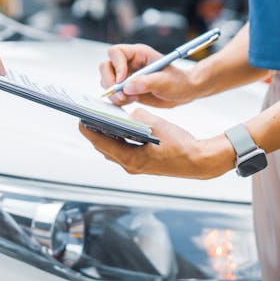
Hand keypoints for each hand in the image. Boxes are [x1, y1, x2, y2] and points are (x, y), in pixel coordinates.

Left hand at [78, 109, 235, 179]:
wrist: (198, 161)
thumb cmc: (181, 145)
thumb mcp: (158, 125)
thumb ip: (139, 116)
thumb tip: (129, 114)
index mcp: (131, 159)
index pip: (101, 143)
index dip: (89, 130)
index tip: (80, 119)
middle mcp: (131, 166)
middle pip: (104, 148)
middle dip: (96, 132)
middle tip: (89, 117)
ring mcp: (136, 166)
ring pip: (114, 150)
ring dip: (107, 136)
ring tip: (101, 120)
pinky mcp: (143, 164)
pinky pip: (124, 150)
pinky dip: (119, 139)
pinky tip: (121, 127)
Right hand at [100, 44, 197, 107]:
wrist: (183, 92)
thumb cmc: (178, 82)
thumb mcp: (166, 82)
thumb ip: (148, 82)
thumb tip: (127, 87)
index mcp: (138, 53)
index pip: (116, 52)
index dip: (116, 65)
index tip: (122, 81)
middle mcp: (129, 63)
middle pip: (106, 66)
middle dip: (110, 82)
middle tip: (121, 95)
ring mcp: (126, 76)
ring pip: (106, 81)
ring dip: (114, 93)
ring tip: (131, 99)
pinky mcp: (126, 88)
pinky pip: (113, 93)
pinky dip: (118, 100)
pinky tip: (131, 101)